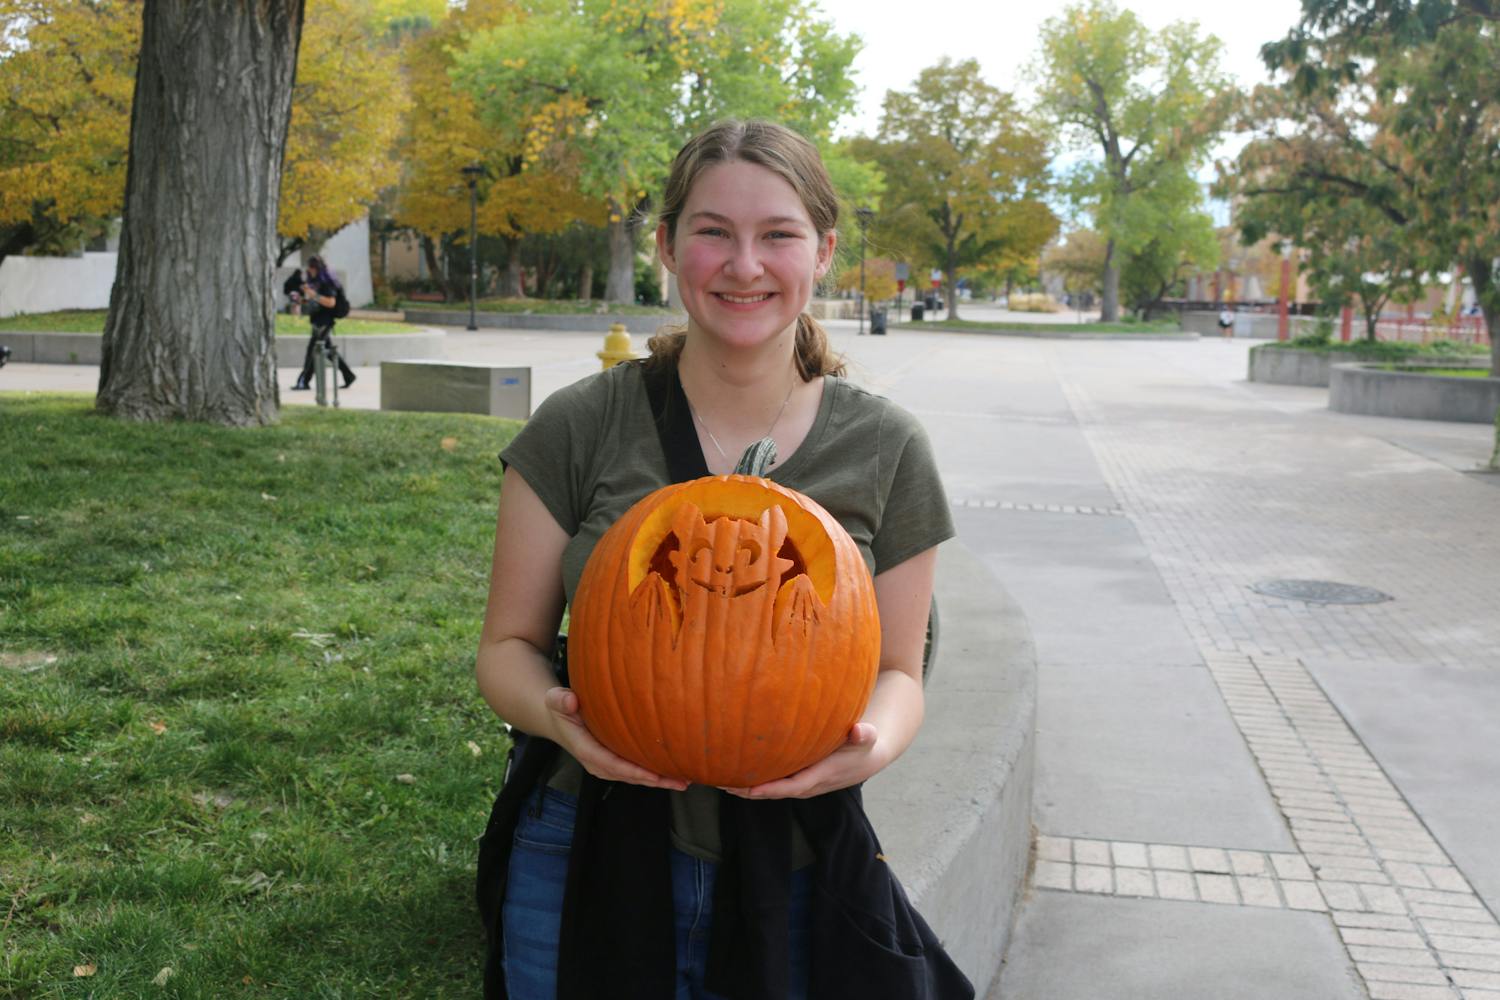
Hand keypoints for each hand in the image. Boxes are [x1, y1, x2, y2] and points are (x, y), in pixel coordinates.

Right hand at [543, 686, 687, 790]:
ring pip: (635, 777)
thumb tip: (570, 700)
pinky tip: (674, 772)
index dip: (634, 771)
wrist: (560, 720)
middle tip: (681, 780)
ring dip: (660, 780)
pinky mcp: (615, 763)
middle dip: (655, 781)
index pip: (612, 765)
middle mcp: (598, 763)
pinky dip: (655, 774)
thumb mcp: (556, 700)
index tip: (654, 775)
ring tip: (684, 780)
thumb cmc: (562, 708)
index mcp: (586, 750)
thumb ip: (560, 700)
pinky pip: (636, 772)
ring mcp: (607, 766)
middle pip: (629, 776)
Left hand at [720, 722, 883, 799]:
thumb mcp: (867, 739)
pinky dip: (752, 781)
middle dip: (748, 790)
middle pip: (773, 792)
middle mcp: (807, 785)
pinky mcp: (796, 779)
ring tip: (719, 780)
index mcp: (820, 776)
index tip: (749, 789)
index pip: (792, 786)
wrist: (866, 757)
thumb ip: (863, 734)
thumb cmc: (862, 745)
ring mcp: (800, 784)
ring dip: (745, 787)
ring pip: (769, 789)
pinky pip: (771, 783)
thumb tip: (861, 730)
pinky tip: (733, 772)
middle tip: (722, 783)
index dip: (771, 788)